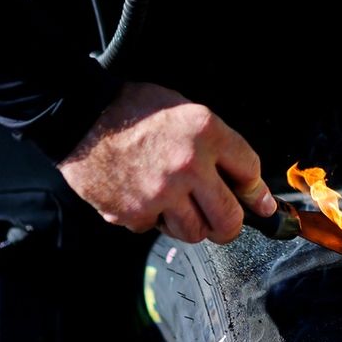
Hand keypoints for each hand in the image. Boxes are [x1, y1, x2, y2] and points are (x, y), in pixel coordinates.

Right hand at [58, 82, 277, 243]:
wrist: (80, 115)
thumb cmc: (133, 109)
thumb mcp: (185, 110)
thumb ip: (215, 143)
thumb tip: (241, 179)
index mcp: (206, 132)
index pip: (249, 172)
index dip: (257, 194)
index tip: (261, 206)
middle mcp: (189, 166)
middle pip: (229, 219)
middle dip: (230, 225)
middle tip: (224, 221)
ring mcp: (161, 194)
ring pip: (194, 232)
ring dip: (190, 223)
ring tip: (176, 204)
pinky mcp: (134, 213)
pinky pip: (155, 230)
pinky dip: (152, 218)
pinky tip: (142, 195)